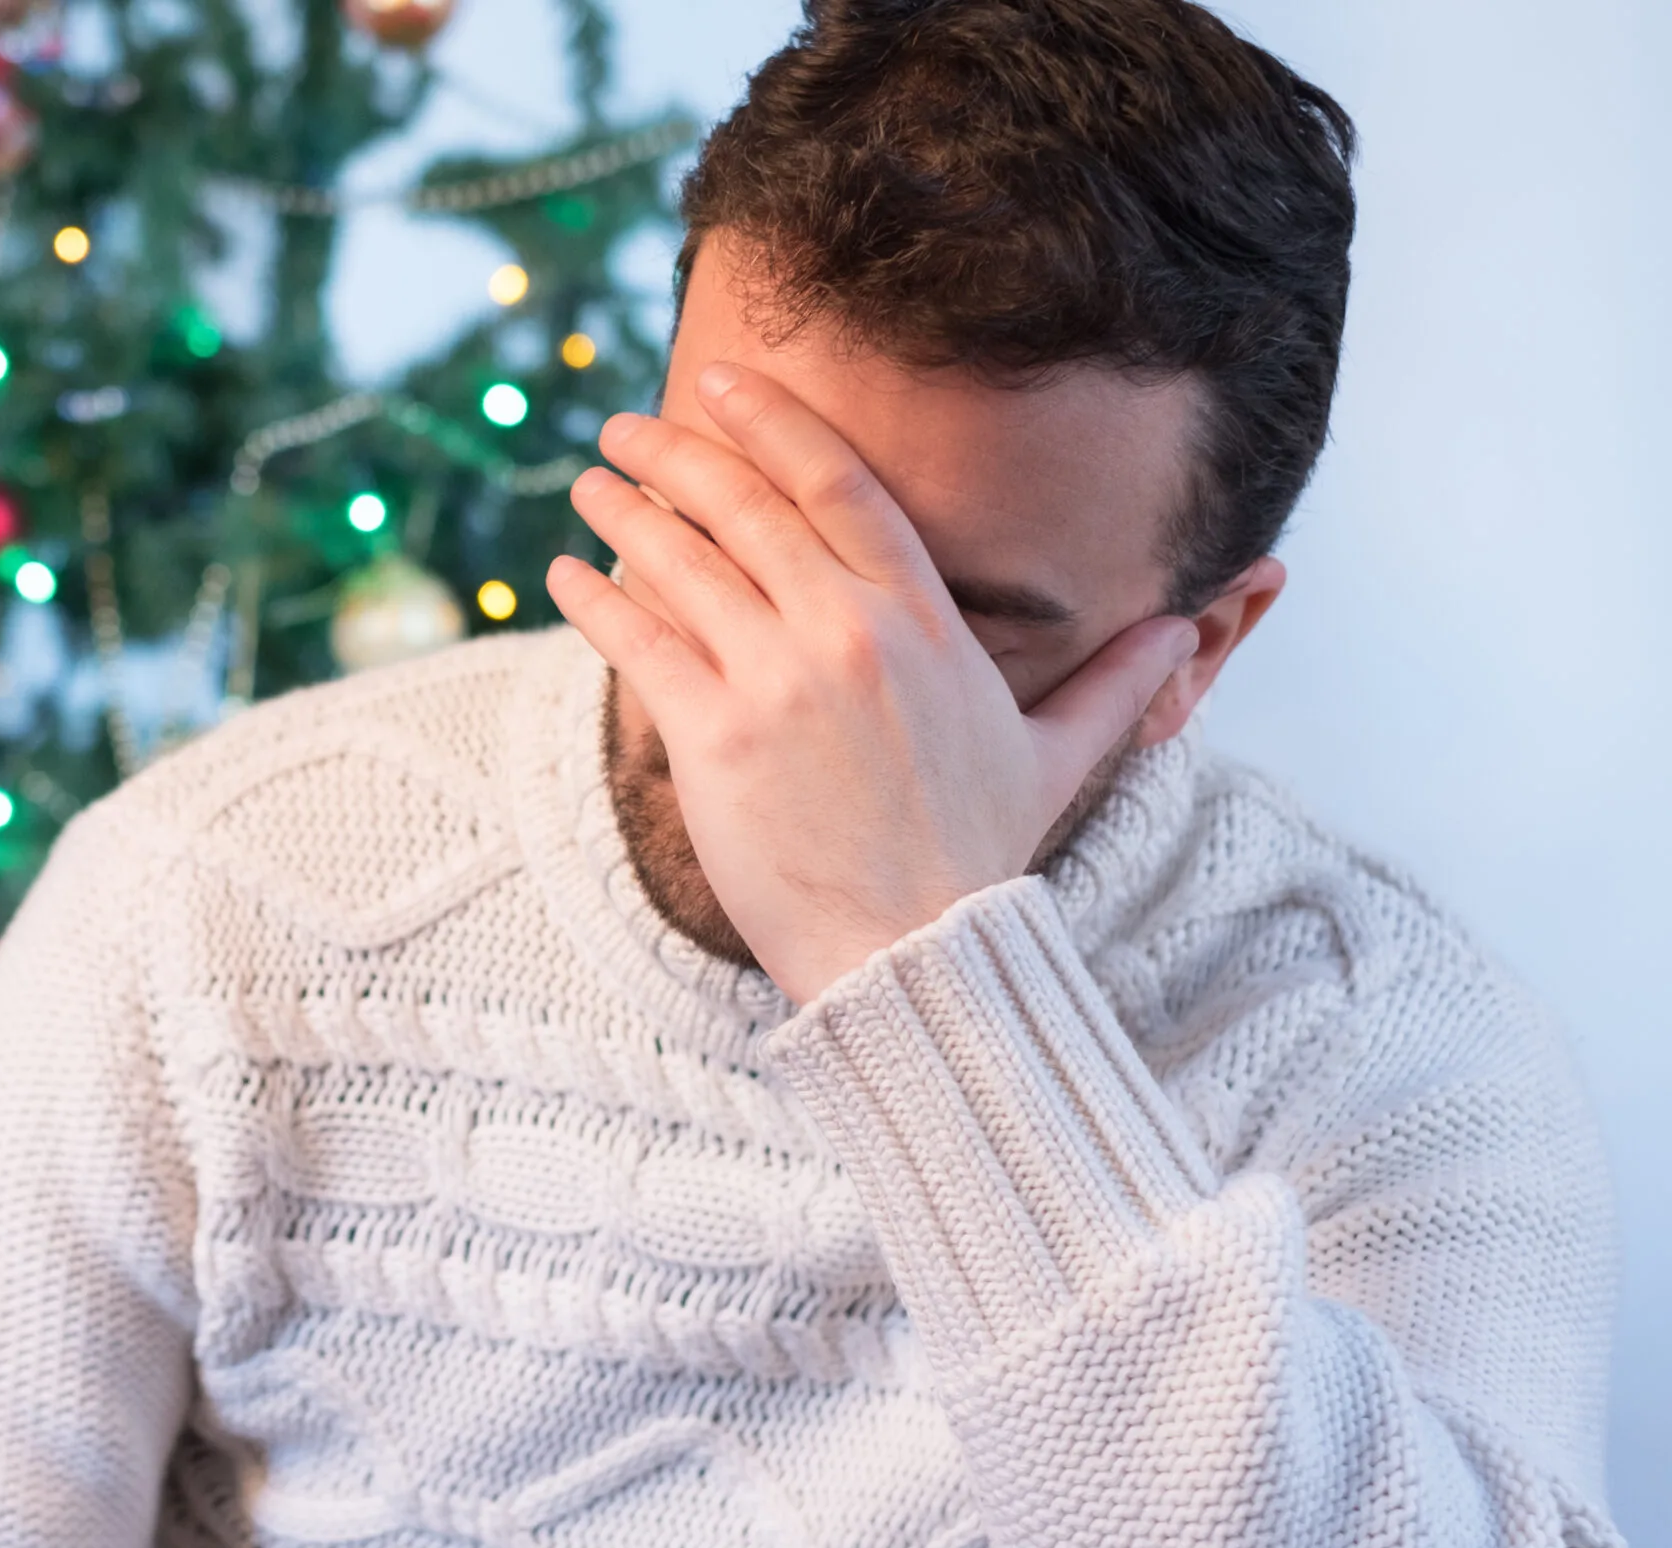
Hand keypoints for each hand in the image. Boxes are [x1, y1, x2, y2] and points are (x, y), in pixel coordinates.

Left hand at [548, 363, 1198, 1004]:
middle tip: (625, 426)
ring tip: (589, 485)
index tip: (719, 383)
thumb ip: (1114, 683)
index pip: (839, 482)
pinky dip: (596, 599)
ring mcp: (776, 680)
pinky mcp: (713, 738)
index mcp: (923, 620)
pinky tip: (567, 574)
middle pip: (746, 504)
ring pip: (682, 562)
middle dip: (676, 453)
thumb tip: (1186, 630)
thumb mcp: (1057, 758)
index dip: (771, 422)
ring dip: (625, 512)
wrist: (914, 957)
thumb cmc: (977, 860)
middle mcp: (848, 632)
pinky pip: (639, 641)